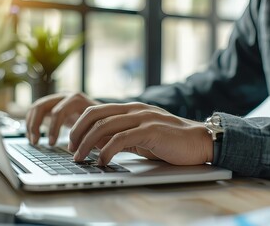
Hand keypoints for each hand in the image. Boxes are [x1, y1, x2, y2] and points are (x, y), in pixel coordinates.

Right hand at [26, 92, 100, 144]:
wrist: (105, 112)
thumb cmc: (104, 122)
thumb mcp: (101, 127)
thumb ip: (95, 135)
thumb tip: (88, 147)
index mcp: (77, 100)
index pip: (59, 111)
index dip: (53, 128)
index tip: (52, 144)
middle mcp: (66, 96)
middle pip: (44, 105)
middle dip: (37, 124)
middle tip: (36, 143)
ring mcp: (58, 99)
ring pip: (37, 107)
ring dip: (32, 124)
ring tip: (33, 142)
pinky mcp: (53, 105)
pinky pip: (36, 110)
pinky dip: (32, 123)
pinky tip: (34, 137)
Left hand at [68, 102, 212, 165]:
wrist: (199, 141)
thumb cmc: (169, 140)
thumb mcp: (140, 135)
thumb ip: (121, 135)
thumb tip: (98, 144)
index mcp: (129, 108)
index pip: (96, 110)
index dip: (79, 125)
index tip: (72, 141)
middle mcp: (134, 109)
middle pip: (95, 115)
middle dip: (78, 132)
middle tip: (71, 149)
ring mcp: (142, 118)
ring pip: (105, 126)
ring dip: (87, 144)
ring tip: (80, 158)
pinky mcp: (151, 130)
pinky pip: (121, 138)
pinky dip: (107, 151)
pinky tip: (101, 161)